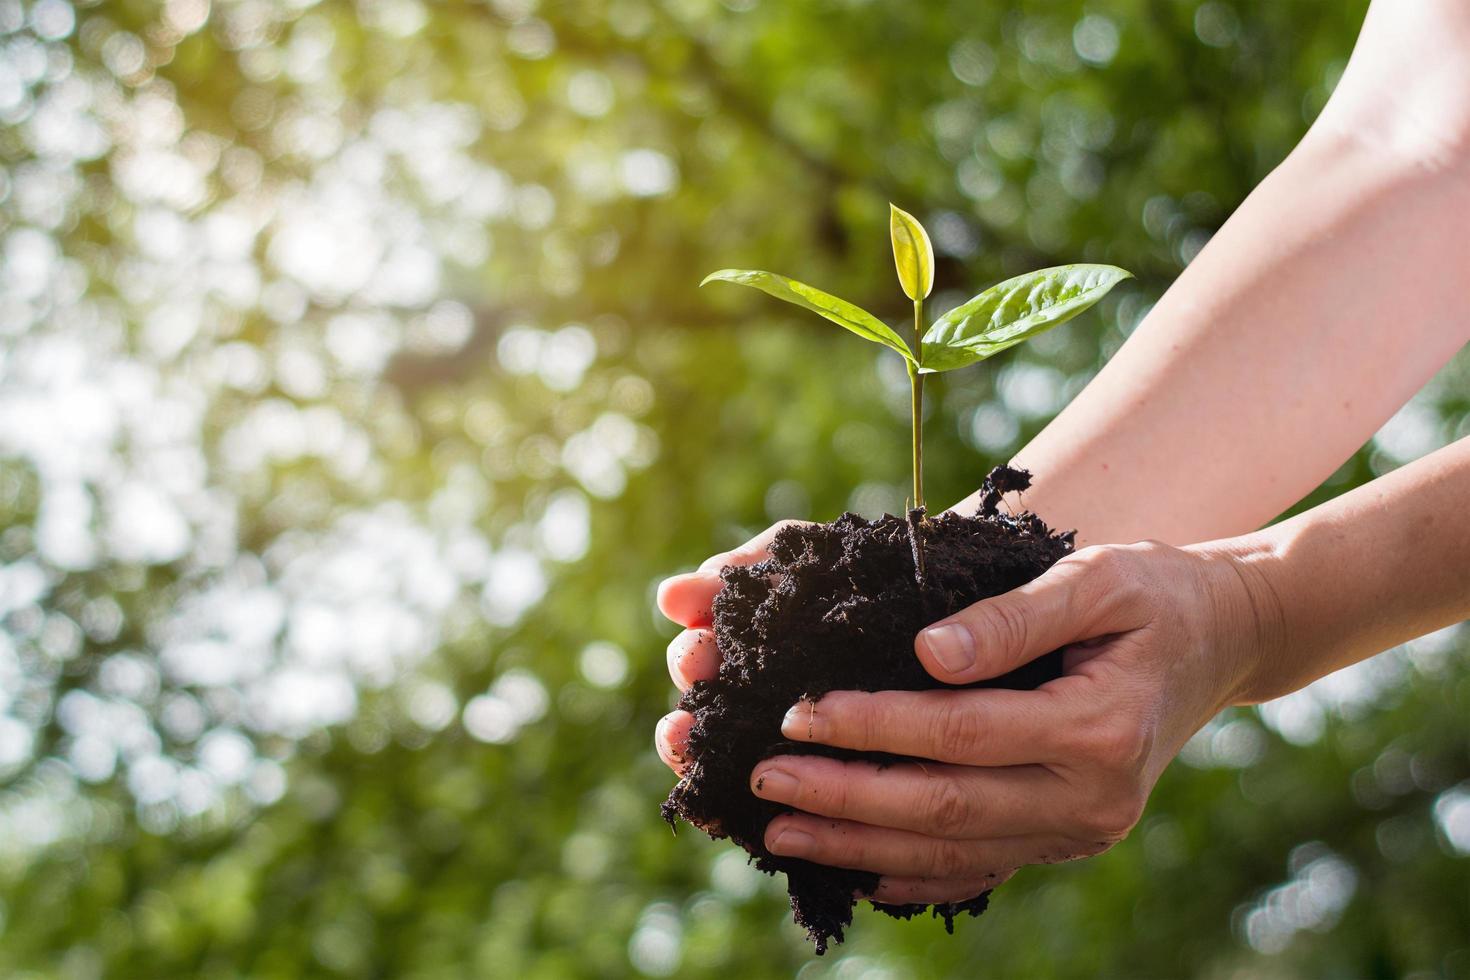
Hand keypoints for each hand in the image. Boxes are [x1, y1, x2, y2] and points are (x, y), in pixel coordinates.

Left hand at [658, 534, 1283, 903]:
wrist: (1223, 639)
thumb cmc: (1155, 593)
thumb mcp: (1096, 578)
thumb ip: (1015, 616)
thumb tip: (929, 654)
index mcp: (1098, 727)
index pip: (960, 734)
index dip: (873, 726)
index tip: (798, 713)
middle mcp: (1091, 797)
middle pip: (945, 808)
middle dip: (845, 798)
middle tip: (764, 783)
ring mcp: (1081, 828)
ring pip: (954, 851)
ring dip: (860, 844)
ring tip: (781, 831)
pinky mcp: (1068, 836)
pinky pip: (981, 869)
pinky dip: (914, 874)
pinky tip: (854, 866)